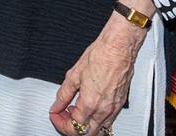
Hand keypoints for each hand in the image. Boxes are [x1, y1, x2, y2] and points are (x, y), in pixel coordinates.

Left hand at [48, 0, 152, 135]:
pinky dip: (95, 120)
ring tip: (74, 111)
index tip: (55, 114)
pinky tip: (87, 107)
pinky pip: (107, 121)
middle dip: (70, 128)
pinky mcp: (120, 104)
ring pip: (98, 130)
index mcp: (90, 103)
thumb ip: (63, 94)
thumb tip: (57, 105)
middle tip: (62, 116)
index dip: (59, 122)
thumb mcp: (73, 75)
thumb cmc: (100, 56)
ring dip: (84, 125)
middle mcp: (104, 110)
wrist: (118, 48)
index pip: (73, 127)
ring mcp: (114, 108)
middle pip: (86, 134)